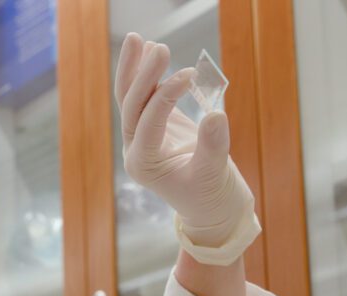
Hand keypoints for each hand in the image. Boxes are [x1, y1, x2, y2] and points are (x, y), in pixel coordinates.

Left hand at [114, 32, 256, 251]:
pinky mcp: (156, 125)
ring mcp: (142, 136)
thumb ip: (213, 147)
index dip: (165, 97)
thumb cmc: (211, 195)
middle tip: (159, 48)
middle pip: (131, 106)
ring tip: (139, 39)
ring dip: (136, 68)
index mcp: (143, 165)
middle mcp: (136, 148)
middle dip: (143, 76)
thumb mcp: (214, 174)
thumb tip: (215, 114)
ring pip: (132, 98)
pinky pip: (146, 96)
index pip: (148, 124)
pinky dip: (147, 75)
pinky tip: (149, 51)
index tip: (188, 75)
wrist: (212, 206)